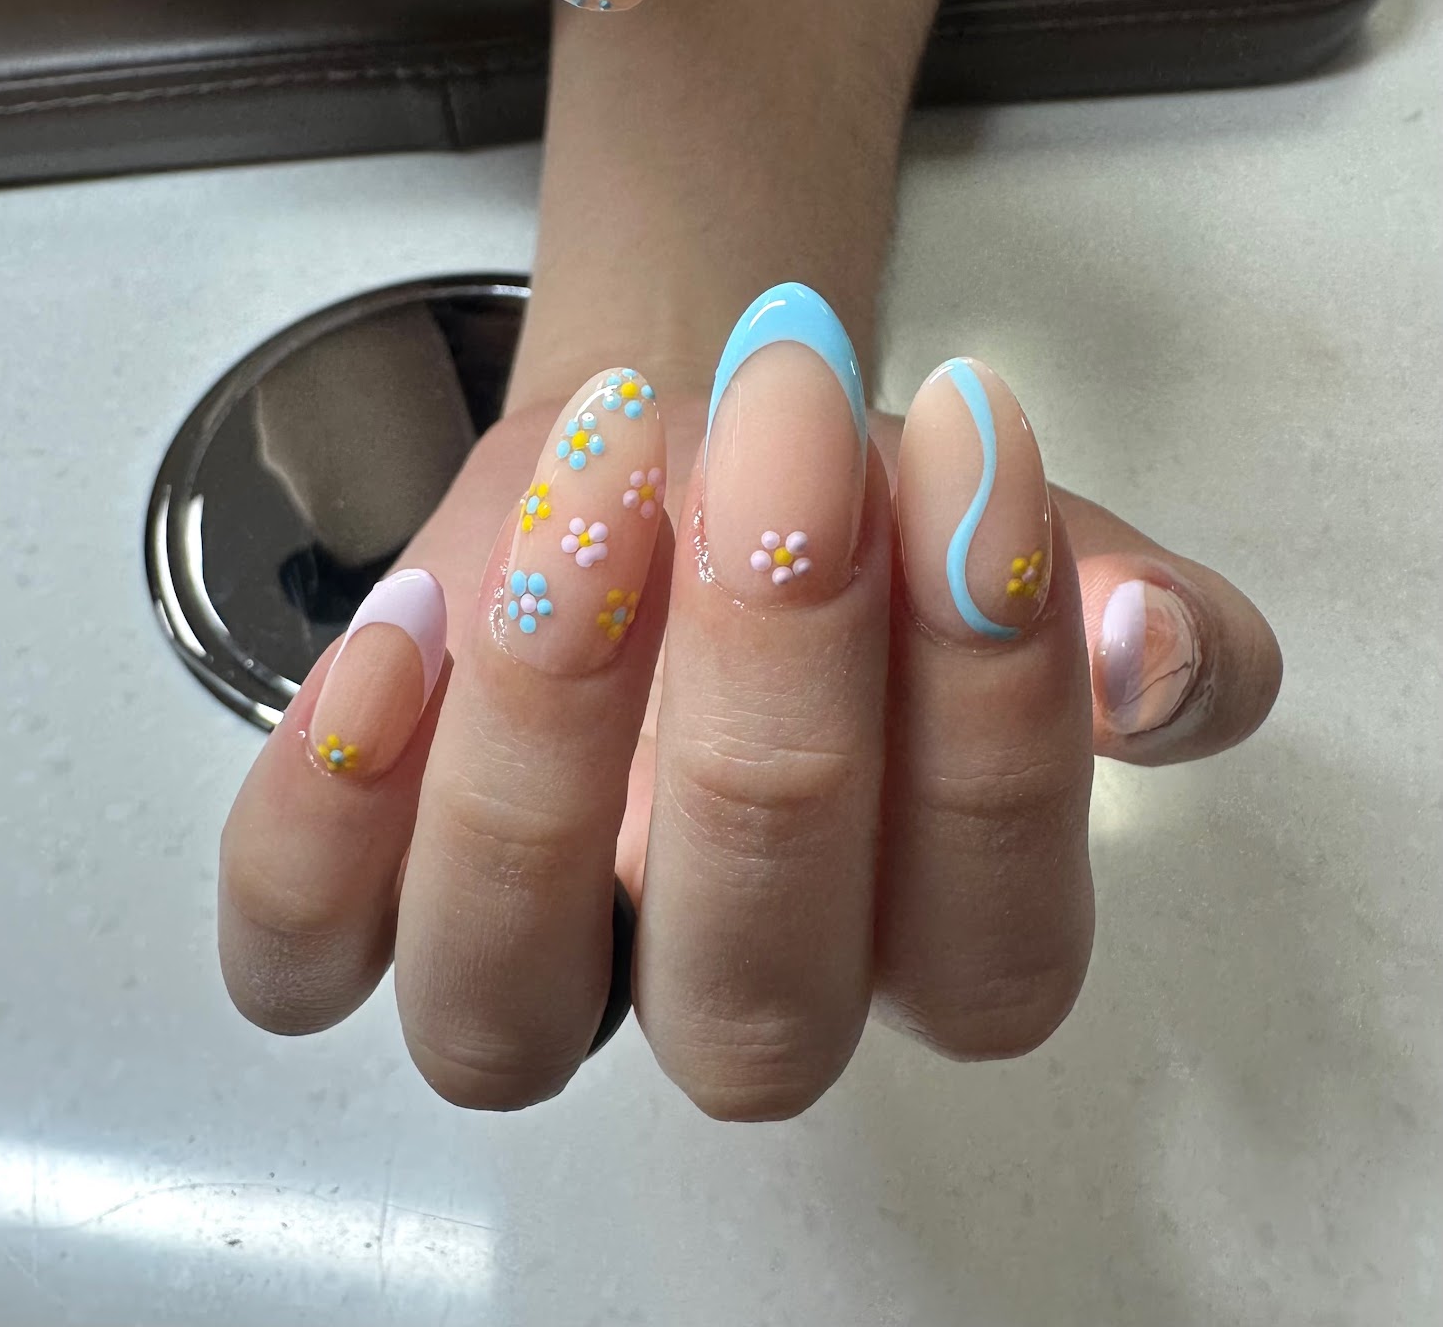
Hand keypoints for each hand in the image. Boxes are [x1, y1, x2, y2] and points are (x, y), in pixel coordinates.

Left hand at [219, 286, 1279, 1116]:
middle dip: (776, 706)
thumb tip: (1148, 644)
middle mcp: (728, 988)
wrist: (671, 442)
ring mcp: (533, 966)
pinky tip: (405, 636)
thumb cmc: (837, 507)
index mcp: (925, 939)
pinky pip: (304, 946)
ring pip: (502, 1009)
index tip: (975, 448)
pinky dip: (329, 816)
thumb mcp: (994, 528)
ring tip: (596, 504)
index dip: (993, 719)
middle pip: (751, 1003)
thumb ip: (1105, 599)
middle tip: (789, 441)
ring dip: (542, 751)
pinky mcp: (363, 907)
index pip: (990, 947)